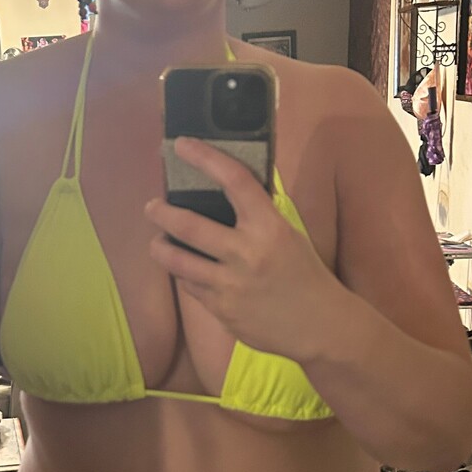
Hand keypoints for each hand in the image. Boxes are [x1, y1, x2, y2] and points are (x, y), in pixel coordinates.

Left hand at [145, 137, 343, 361]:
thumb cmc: (304, 275)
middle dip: (162, 213)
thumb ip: (257, 216)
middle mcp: (246, 253)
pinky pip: (191, 287)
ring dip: (160, 248)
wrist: (319, 326)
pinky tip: (186, 271)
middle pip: (188, 225)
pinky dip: (185, 276)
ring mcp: (230, 285)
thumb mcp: (288, 236)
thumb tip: (224, 191)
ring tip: (157, 242)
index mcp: (269, 227)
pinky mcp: (221, 310)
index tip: (182, 145)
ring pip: (178, 261)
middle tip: (152, 206)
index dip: (205, 158)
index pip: (234, 181)